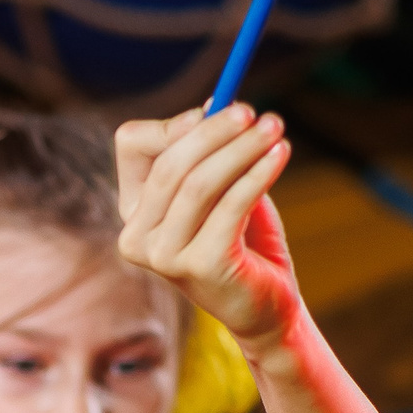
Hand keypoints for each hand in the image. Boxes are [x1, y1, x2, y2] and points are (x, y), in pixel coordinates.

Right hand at [115, 104, 301, 348]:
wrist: (266, 309)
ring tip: (276, 129)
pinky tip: (280, 155)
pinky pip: (230, 206)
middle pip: (170, 164)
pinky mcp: (200, 266)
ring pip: (200, 183)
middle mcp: (138, 236)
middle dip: (216, 131)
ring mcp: (164, 256)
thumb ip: (213, 153)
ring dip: (242, 149)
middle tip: (255, 112)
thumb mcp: (224, 189)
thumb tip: (215, 103)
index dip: (172, 123)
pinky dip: (257, 174)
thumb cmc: (243, 243)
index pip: (132, 145)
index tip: (217, 107)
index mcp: (134, 211)